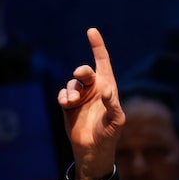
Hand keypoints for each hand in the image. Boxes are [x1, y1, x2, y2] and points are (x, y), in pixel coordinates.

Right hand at [57, 27, 125, 179]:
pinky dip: (63, 97)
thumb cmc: (109, 135)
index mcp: (109, 88)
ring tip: (72, 102)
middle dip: (82, 71)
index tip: (91, 30)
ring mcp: (81, 97)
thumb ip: (113, 105)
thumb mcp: (116, 121)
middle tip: (80, 75)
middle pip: (85, 71)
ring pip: (71, 84)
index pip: (103, 63)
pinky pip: (62, 94)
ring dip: (71, 91)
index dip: (97, 47)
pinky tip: (66, 104)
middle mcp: (94, 89)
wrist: (93, 149)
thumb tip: (106, 90)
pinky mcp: (68, 105)